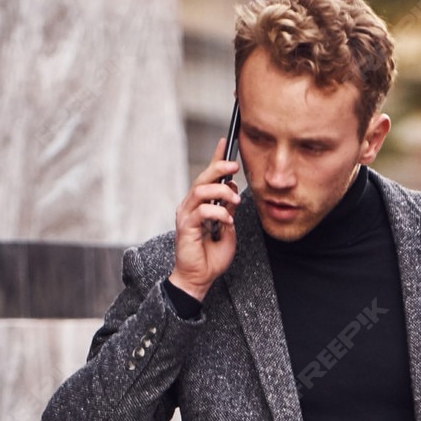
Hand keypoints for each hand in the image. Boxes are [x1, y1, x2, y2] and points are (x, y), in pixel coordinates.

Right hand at [168, 136, 240, 299]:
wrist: (200, 278)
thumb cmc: (211, 257)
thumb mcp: (228, 231)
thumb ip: (228, 212)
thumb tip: (231, 195)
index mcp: (200, 205)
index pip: (207, 177)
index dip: (216, 158)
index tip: (226, 142)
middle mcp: (190, 206)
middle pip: (202, 178)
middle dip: (219, 167)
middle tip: (234, 166)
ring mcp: (186, 215)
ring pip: (201, 190)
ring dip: (221, 192)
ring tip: (235, 201)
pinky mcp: (185, 226)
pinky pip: (201, 210)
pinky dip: (218, 212)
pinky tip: (227, 219)